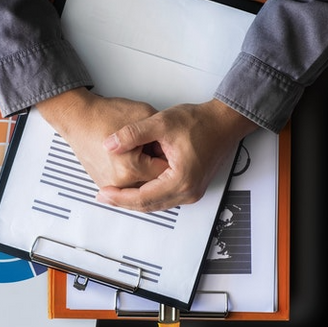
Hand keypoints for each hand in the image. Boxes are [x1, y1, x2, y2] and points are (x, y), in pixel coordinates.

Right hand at [31, 87, 164, 190]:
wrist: (78, 118)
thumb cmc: (104, 116)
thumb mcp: (145, 117)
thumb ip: (164, 137)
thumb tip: (176, 150)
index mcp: (130, 168)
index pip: (166, 172)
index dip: (172, 157)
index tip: (171, 147)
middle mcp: (118, 182)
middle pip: (154, 182)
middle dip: (159, 166)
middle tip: (156, 147)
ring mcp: (109, 185)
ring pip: (142, 185)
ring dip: (147, 171)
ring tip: (142, 151)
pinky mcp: (104, 184)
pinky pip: (128, 184)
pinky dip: (134, 173)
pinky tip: (131, 157)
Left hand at [94, 100, 255, 211]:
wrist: (225, 120)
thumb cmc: (201, 121)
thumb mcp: (162, 123)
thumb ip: (133, 134)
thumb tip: (108, 145)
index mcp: (182, 180)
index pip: (142, 198)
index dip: (119, 197)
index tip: (102, 192)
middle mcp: (189, 192)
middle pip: (148, 206)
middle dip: (123, 202)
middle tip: (103, 195)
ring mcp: (192, 192)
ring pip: (155, 204)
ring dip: (134, 200)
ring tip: (114, 193)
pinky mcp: (192, 188)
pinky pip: (163, 198)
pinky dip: (147, 195)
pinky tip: (133, 187)